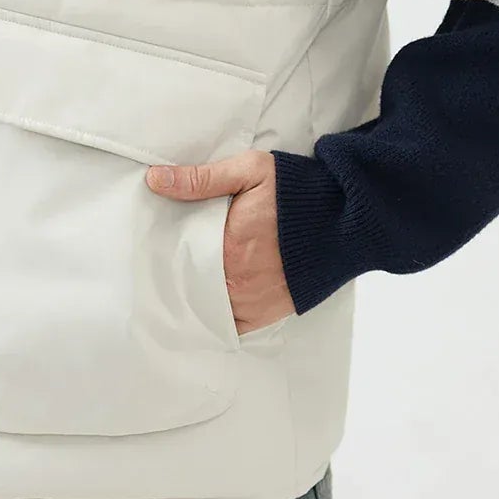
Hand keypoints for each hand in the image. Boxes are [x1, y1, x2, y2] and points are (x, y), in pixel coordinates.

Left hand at [144, 149, 296, 333]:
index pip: (178, 261)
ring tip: (180, 286)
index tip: (154, 251)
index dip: (164, 257)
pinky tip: (205, 305)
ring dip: (194, 299)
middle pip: (189, 288)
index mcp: (228, 248)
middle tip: (162, 269)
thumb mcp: (249, 171)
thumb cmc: (295, 192)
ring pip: (206, 310)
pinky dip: (216, 318)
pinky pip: (230, 327)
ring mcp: (254, 303)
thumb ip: (200, 179)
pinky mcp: (269, 314)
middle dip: (176, 279)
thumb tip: (156, 180)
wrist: (344, 218)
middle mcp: (238, 283)